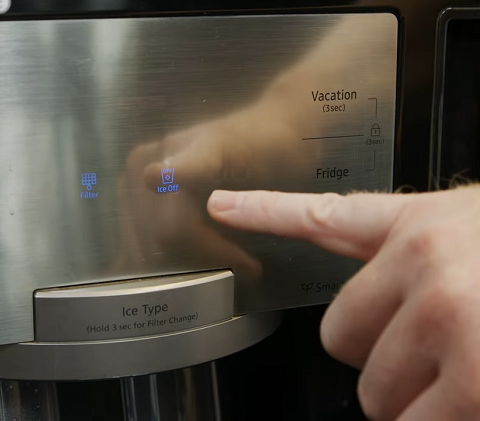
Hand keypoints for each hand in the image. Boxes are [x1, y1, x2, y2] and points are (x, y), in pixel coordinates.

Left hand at [207, 187, 479, 419]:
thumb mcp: (471, 238)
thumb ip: (413, 260)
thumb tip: (382, 299)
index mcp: (420, 227)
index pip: (322, 217)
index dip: (263, 211)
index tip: (221, 207)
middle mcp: (422, 263)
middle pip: (336, 337)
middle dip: (376, 356)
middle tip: (433, 347)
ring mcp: (442, 318)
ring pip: (374, 393)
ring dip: (412, 396)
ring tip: (468, 367)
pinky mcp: (472, 380)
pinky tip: (473, 397)